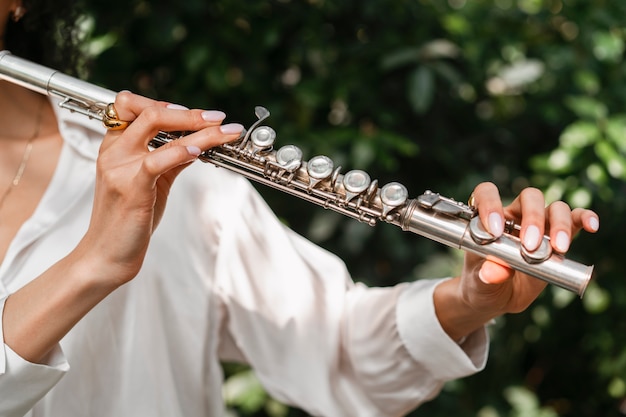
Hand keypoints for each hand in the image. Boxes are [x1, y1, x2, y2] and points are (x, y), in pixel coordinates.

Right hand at [76, 91, 243, 287]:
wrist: (107, 255)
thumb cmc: (129, 220)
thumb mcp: (153, 183)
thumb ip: (171, 160)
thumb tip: (198, 143)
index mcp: (115, 146)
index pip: (132, 105)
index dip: (166, 104)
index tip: (197, 114)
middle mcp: (114, 151)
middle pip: (148, 111)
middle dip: (189, 112)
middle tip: (218, 118)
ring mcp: (119, 168)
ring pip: (156, 127)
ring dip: (198, 127)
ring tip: (226, 131)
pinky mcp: (130, 188)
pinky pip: (156, 160)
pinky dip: (181, 151)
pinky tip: (199, 151)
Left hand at [434, 182, 598, 341]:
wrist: (496, 298)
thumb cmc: (481, 283)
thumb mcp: (479, 282)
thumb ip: (486, 275)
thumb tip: (495, 272)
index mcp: (487, 218)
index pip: (488, 193)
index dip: (491, 204)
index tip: (495, 231)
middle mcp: (514, 215)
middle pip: (529, 197)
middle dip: (533, 218)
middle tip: (530, 246)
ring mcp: (539, 225)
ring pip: (555, 207)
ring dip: (559, 224)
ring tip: (558, 249)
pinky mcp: (558, 239)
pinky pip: (575, 220)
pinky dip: (584, 218)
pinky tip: (591, 226)